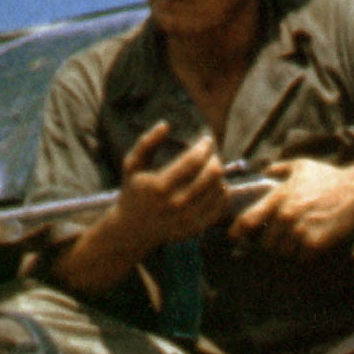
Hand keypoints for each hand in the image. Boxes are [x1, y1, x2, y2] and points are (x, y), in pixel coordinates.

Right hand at [48, 121, 230, 286]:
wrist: (133, 229)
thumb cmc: (134, 190)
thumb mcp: (132, 164)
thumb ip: (146, 142)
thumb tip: (166, 124)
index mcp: (158, 186)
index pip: (193, 161)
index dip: (204, 147)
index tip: (207, 140)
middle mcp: (175, 205)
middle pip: (211, 175)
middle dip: (215, 159)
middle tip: (211, 154)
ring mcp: (187, 219)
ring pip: (219, 189)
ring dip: (218, 174)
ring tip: (210, 168)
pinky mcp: (197, 229)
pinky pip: (221, 206)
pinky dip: (221, 192)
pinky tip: (213, 185)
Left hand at [232, 154, 353, 254]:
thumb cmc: (329, 178)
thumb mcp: (302, 166)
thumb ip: (280, 168)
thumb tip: (266, 171)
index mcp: (279, 198)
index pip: (249, 219)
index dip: (237, 231)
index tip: (233, 237)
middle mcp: (286, 216)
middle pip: (266, 243)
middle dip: (271, 242)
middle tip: (281, 238)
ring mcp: (300, 231)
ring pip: (283, 252)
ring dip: (288, 249)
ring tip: (297, 240)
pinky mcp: (314, 244)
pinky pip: (301, 257)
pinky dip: (304, 254)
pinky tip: (312, 243)